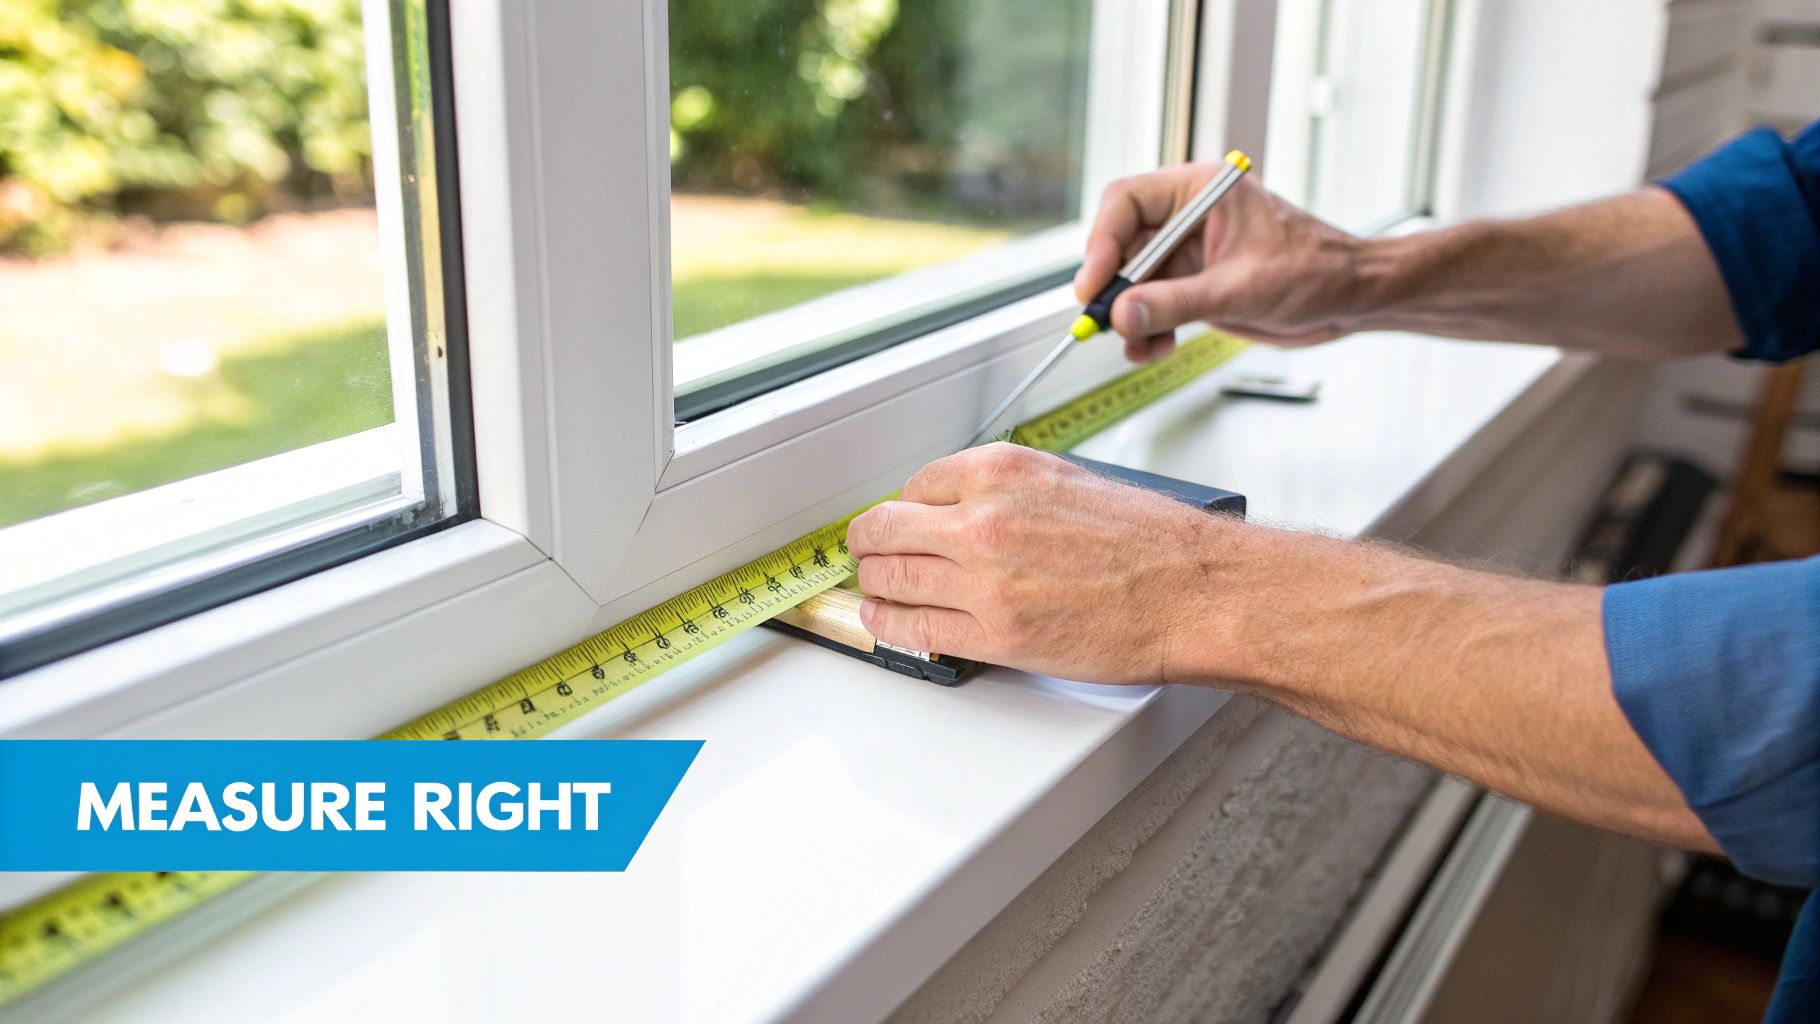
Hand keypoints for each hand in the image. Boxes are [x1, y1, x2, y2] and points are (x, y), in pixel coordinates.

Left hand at [845, 444, 1235, 684]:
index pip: (916, 486)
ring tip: (874, 589)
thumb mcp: (1069, 482)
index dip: (904, 509)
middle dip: (871, 543)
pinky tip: (885, 621)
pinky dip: (889, 625)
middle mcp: (984, 521)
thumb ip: (1009, 492)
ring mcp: (984, 581)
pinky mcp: (995, 635)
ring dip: (876, 584)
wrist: (1194, 591)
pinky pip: (914, 629)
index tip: (902, 521)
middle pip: (885, 529)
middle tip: (868, 552)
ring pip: (891, 579)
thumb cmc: (1151, 542)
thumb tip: (967, 507)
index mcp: (1002, 472)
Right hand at [1076, 166, 1367, 361]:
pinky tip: (1154, 349)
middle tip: (1104, 321)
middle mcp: (1187, 218)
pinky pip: (1153, 308)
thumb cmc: (1316, 270)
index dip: (1101, 242)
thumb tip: (1123, 314)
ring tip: (1138, 343)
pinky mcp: (1193, 287)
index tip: (1093, 284)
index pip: (1128, 202)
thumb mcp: (1241, 288)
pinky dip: (1146, 331)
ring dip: (1128, 317)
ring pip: (1133, 283)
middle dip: (1112, 287)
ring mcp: (1188, 255)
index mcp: (1200, 191)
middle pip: (1122, 245)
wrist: (1350, 299)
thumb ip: (1178, 302)